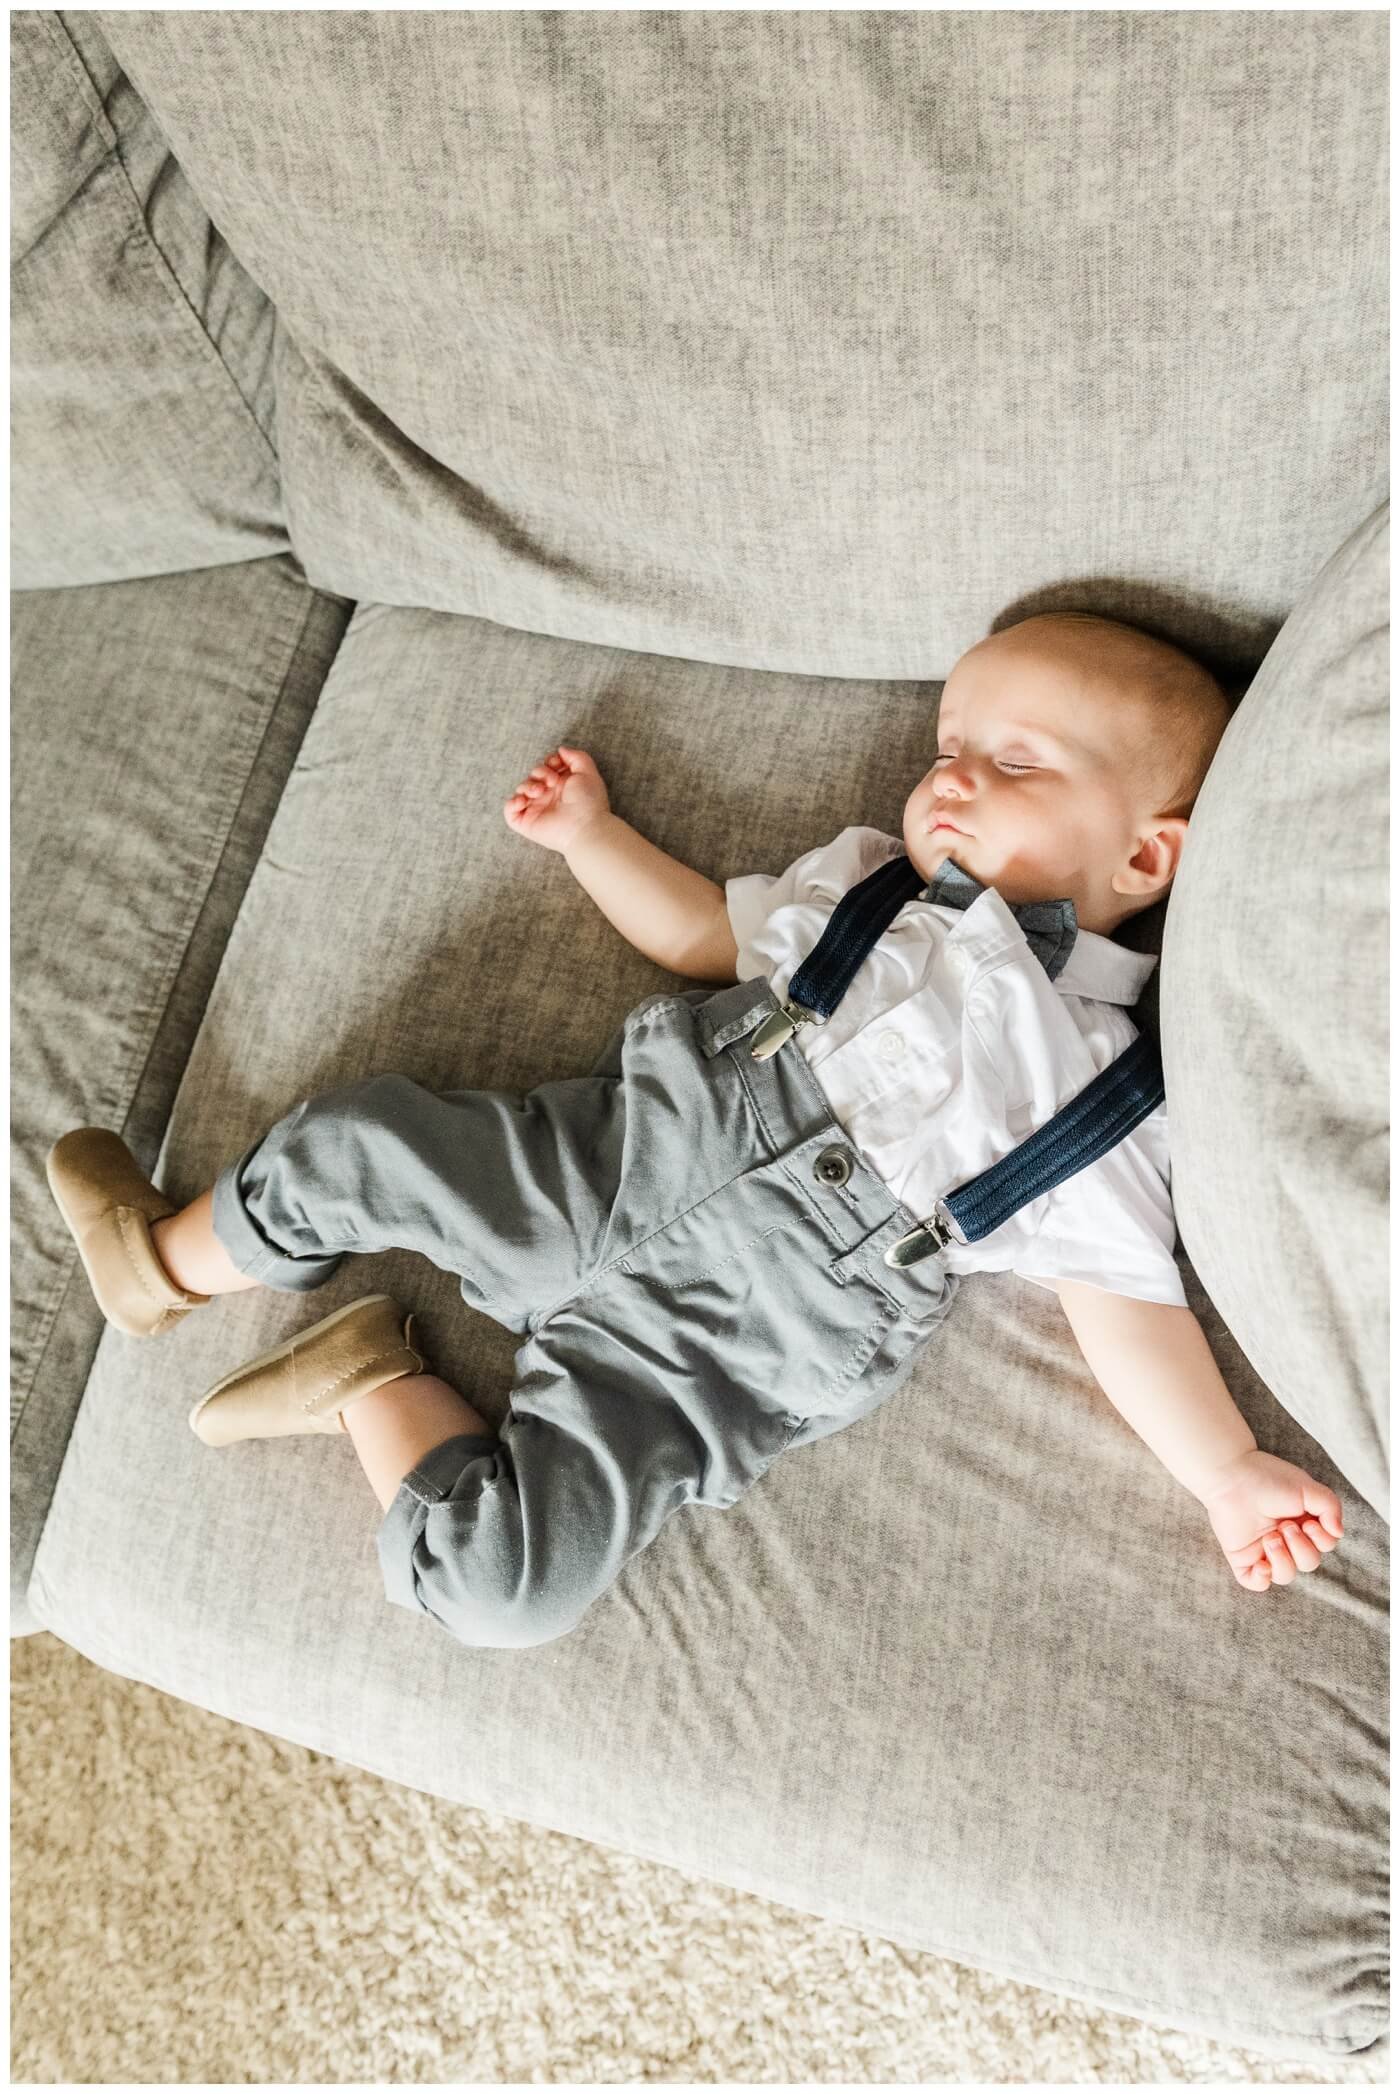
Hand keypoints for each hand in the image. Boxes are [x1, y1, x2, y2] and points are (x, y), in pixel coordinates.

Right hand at [502, 745, 610, 855]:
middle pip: (533, 775)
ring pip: (521, 790)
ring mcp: (537, 809)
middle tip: (552, 781)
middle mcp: (549, 796)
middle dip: (540, 772)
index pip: (547, 767)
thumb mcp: (587, 771)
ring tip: (540, 792)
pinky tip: (524, 800)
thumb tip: (561, 750)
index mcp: (562, 785)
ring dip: (527, 785)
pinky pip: (510, 811)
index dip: (549, 762)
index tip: (557, 765)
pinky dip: (512, 803)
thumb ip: (576, 756)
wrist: (585, 826)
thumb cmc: (588, 801)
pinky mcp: (527, 823)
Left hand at [1202, 1448, 1344, 1591]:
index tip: (1307, 1521)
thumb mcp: (1308, 1488)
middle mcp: (1285, 1538)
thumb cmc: (1268, 1478)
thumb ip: (1331, 1507)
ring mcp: (1263, 1549)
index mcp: (1302, 1522)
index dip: (1321, 1540)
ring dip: (1283, 1560)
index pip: (1324, 1545)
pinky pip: (1256, 1583)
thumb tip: (1337, 1532)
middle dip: (1301, 1548)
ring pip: (1285, 1575)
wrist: (1231, 1477)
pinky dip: (1262, 1579)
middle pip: (1309, 1562)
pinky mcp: (1243, 1557)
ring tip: (1271, 1537)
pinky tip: (1261, 1564)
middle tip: (1285, 1526)